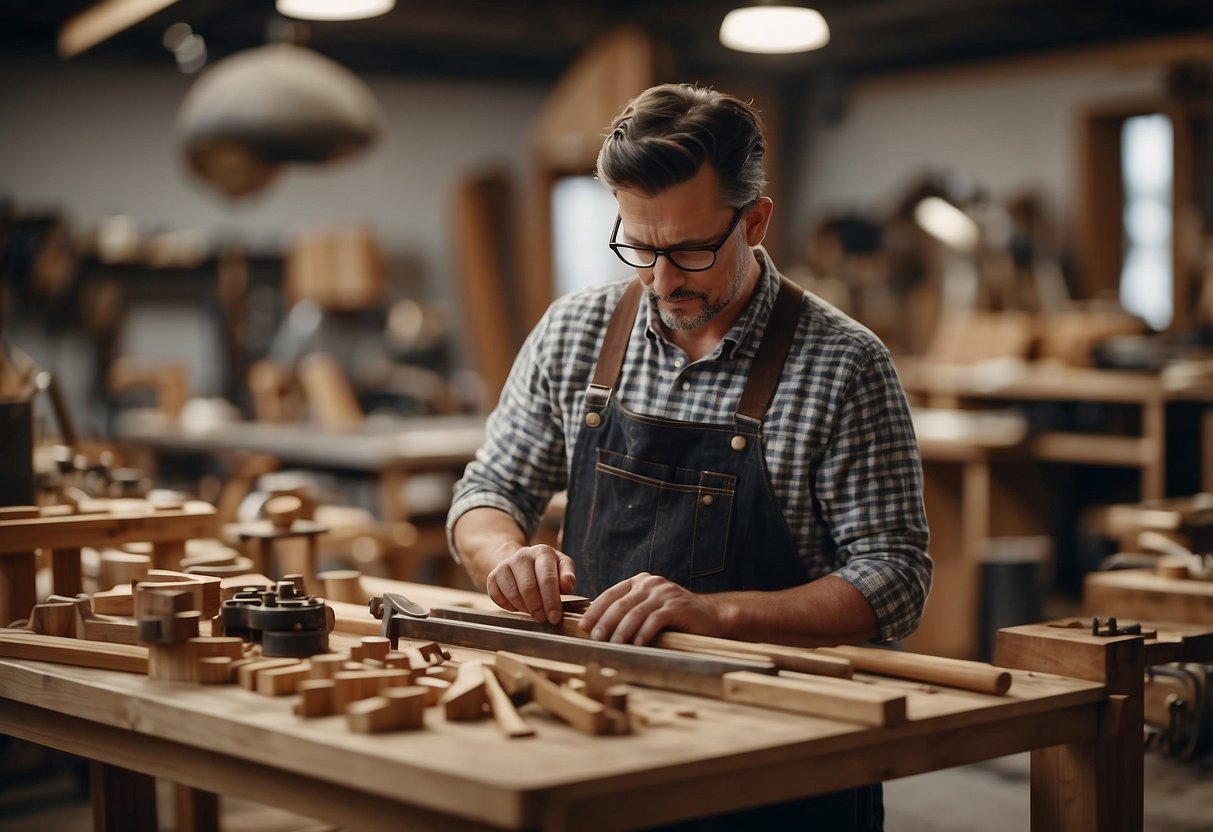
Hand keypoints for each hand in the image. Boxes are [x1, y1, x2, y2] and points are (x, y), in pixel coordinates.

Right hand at [485, 544, 575, 624]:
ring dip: (525, 609)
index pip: (547, 579)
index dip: (551, 601)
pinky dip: (509, 607)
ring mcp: (505, 565)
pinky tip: (518, 606)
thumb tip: (568, 585)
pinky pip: (498, 597)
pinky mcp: (492, 576)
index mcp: (543, 552)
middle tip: (544, 620)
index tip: (555, 618)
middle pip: (529, 588)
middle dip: (538, 608)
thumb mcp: (561, 567)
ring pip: (513, 595)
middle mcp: (522, 555)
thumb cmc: (546, 569)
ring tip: (534, 613)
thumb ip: (567, 576)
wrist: (521, 561)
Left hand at [578, 572, 723, 644]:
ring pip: (636, 612)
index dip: (595, 611)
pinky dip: (644, 633)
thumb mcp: (648, 609)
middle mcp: (651, 583)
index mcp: (639, 582)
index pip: (611, 595)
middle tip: (594, 639)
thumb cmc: (675, 618)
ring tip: (613, 645)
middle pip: (621, 604)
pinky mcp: (677, 606)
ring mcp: (665, 593)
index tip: (583, 627)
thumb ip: (628, 612)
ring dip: (622, 631)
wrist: (712, 617)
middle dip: (604, 623)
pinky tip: (637, 645)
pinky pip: (655, 619)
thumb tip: (597, 629)